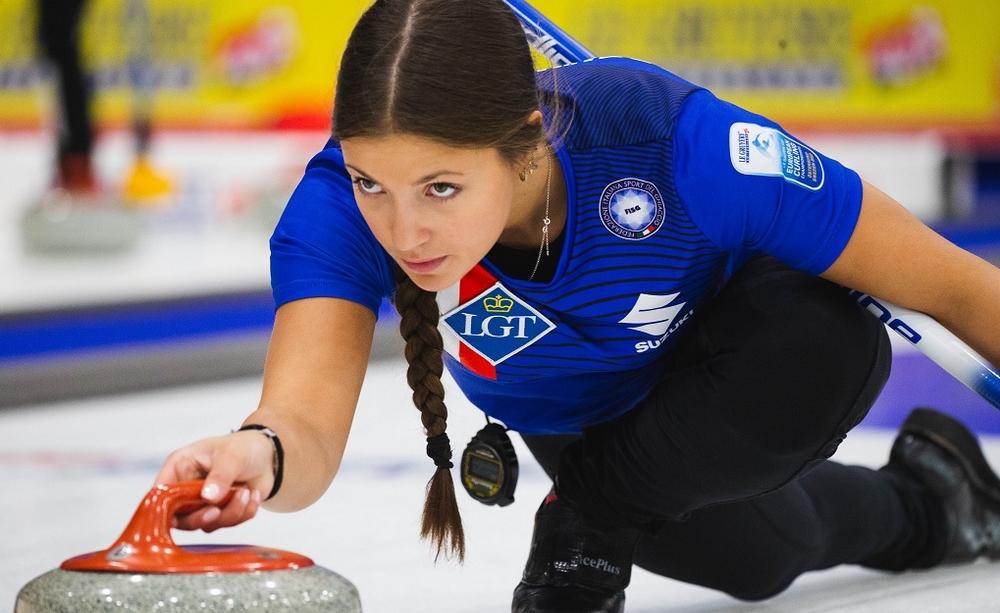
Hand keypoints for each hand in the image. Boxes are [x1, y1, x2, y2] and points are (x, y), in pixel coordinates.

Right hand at [153, 431, 275, 531]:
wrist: (268, 456)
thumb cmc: (243, 447)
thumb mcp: (232, 455)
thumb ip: (220, 475)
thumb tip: (208, 497)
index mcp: (180, 468)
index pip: (160, 493)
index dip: (163, 509)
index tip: (177, 517)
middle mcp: (187, 488)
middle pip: (180, 517)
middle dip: (201, 516)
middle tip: (217, 509)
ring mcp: (204, 503)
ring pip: (207, 524)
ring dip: (230, 512)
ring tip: (245, 492)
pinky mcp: (222, 513)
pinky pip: (229, 524)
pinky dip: (244, 513)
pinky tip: (252, 495)